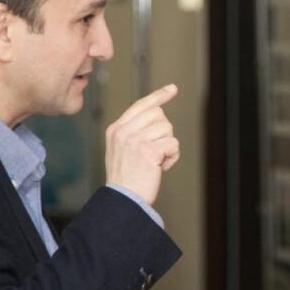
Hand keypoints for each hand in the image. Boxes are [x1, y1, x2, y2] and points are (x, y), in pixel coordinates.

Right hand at [104, 84, 180, 204]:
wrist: (123, 200)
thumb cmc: (127, 179)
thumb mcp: (123, 150)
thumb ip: (134, 132)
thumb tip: (159, 115)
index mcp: (116, 129)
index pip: (141, 105)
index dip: (159, 96)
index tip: (172, 89)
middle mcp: (123, 131)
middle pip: (159, 114)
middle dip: (164, 132)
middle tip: (156, 151)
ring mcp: (134, 139)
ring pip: (167, 128)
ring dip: (168, 146)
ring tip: (156, 162)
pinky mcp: (148, 150)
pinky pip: (173, 143)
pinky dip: (172, 157)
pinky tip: (161, 168)